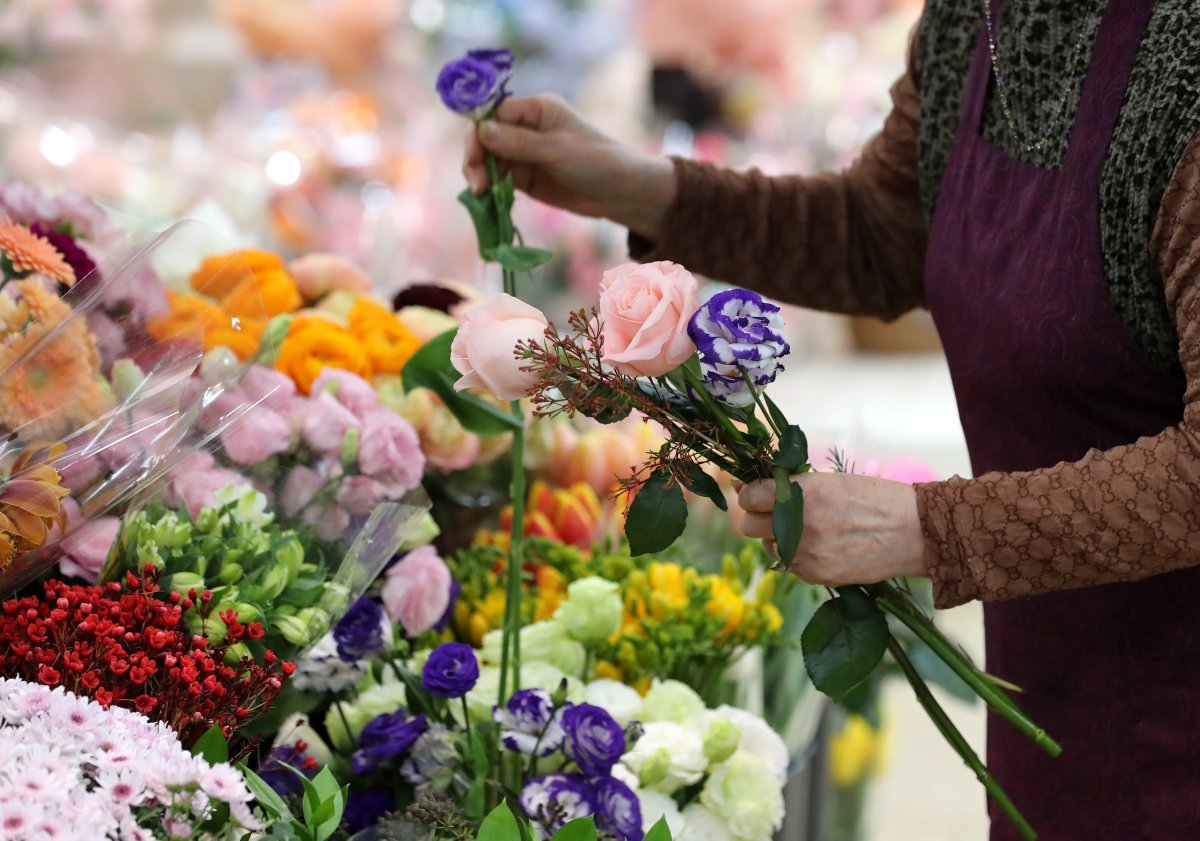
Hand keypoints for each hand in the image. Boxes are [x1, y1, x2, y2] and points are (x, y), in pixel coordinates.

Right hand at [461, 94, 676, 238]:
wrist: (621, 193)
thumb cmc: (597, 162)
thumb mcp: (557, 151)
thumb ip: (519, 143)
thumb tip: (481, 131)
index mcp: (537, 109)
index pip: (495, 112)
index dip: (479, 131)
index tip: (473, 153)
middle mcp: (526, 128)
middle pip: (486, 137)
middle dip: (476, 157)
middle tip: (475, 183)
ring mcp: (524, 153)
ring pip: (489, 160)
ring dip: (479, 175)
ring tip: (480, 194)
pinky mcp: (525, 177)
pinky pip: (498, 179)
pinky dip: (489, 188)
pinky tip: (485, 200)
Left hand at [738, 473, 927, 585]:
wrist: (912, 532)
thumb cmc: (872, 499)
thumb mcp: (830, 481)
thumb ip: (790, 487)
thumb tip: (749, 489)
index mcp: (802, 493)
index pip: (749, 496)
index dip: (750, 494)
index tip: (758, 493)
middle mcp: (798, 524)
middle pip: (748, 526)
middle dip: (757, 518)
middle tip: (774, 513)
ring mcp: (805, 553)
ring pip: (768, 547)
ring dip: (777, 538)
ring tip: (805, 530)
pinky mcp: (815, 575)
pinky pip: (789, 565)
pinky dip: (797, 556)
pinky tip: (821, 546)